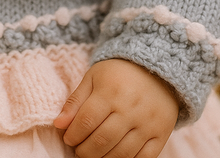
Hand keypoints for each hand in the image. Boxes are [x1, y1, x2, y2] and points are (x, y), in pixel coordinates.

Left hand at [54, 58, 178, 157]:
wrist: (155, 70)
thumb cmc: (118, 74)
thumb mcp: (93, 78)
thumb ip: (75, 101)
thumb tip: (59, 124)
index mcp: (110, 91)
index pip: (86, 121)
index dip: (73, 134)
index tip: (68, 138)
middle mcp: (130, 108)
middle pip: (102, 140)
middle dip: (85, 151)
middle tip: (79, 150)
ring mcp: (147, 123)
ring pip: (121, 153)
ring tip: (93, 155)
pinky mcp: (161, 134)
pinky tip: (114, 157)